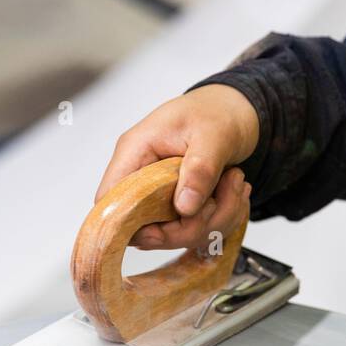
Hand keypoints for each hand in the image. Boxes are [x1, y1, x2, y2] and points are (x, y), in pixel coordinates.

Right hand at [96, 83, 258, 252]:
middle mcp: (143, 177)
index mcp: (136, 152)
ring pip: (177, 234)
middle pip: (145, 229)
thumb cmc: (217, 112)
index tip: (164, 228)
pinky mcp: (179, 208)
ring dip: (215, 220)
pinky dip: (222, 220)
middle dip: (191, 225)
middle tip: (222, 196)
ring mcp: (160, 196)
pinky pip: (195, 231)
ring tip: (234, 184)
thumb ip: (200, 169)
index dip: (127, 224)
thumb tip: (184, 207)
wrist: (236, 111)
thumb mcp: (215, 133)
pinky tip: (233, 192)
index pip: (109, 200)